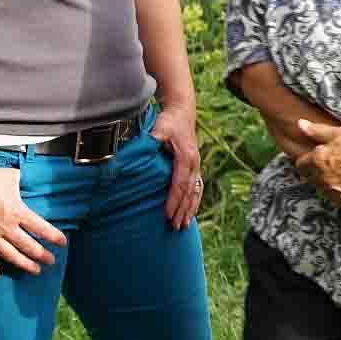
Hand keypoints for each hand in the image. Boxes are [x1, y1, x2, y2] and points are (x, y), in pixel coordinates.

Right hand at [0, 164, 67, 278]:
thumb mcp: (9, 176)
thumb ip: (19, 181)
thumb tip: (22, 179)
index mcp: (17, 212)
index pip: (41, 228)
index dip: (54, 237)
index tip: (63, 243)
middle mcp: (5, 227)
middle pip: (28, 246)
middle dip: (42, 255)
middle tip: (51, 261)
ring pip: (9, 255)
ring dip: (23, 264)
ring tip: (35, 270)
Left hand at [150, 99, 203, 229]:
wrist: (182, 112)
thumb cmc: (169, 121)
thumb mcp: (160, 127)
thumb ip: (154, 138)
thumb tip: (143, 150)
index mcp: (186, 157)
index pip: (179, 184)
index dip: (173, 200)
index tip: (167, 214)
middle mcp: (194, 164)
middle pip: (189, 192)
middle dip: (182, 210)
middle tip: (175, 227)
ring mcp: (196, 165)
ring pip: (195, 192)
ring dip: (190, 209)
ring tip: (184, 225)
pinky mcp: (194, 166)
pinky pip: (197, 188)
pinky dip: (194, 201)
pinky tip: (191, 212)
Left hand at [296, 120, 340, 205]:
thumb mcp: (339, 133)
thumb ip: (317, 131)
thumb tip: (300, 124)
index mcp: (317, 160)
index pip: (300, 164)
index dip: (307, 159)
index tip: (313, 157)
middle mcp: (322, 178)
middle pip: (309, 177)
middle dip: (315, 171)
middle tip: (328, 164)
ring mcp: (334, 190)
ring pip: (321, 188)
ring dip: (325, 182)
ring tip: (339, 173)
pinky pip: (335, 197)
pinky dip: (338, 191)